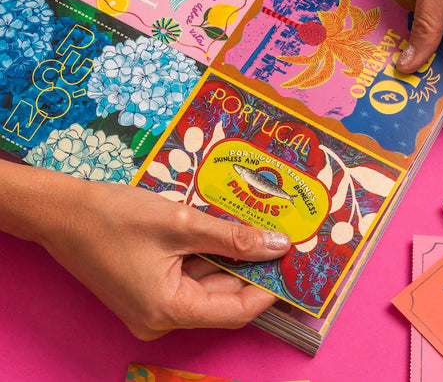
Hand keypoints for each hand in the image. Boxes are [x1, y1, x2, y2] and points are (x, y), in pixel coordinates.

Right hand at [0, 162, 289, 339]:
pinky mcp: (147, 290)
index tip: (291, 264)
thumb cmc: (116, 217)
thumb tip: (278, 245)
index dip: (267, 290)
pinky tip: (222, 233)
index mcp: (168, 311)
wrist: (62, 211)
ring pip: (206, 285)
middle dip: (250, 269)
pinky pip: (188, 278)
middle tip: (277, 239)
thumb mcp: (182, 223)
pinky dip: (207, 257)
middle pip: (222, 298)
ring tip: (255, 230)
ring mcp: (152, 306)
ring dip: (229, 259)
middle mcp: (160, 319)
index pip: (235, 312)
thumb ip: (232, 237)